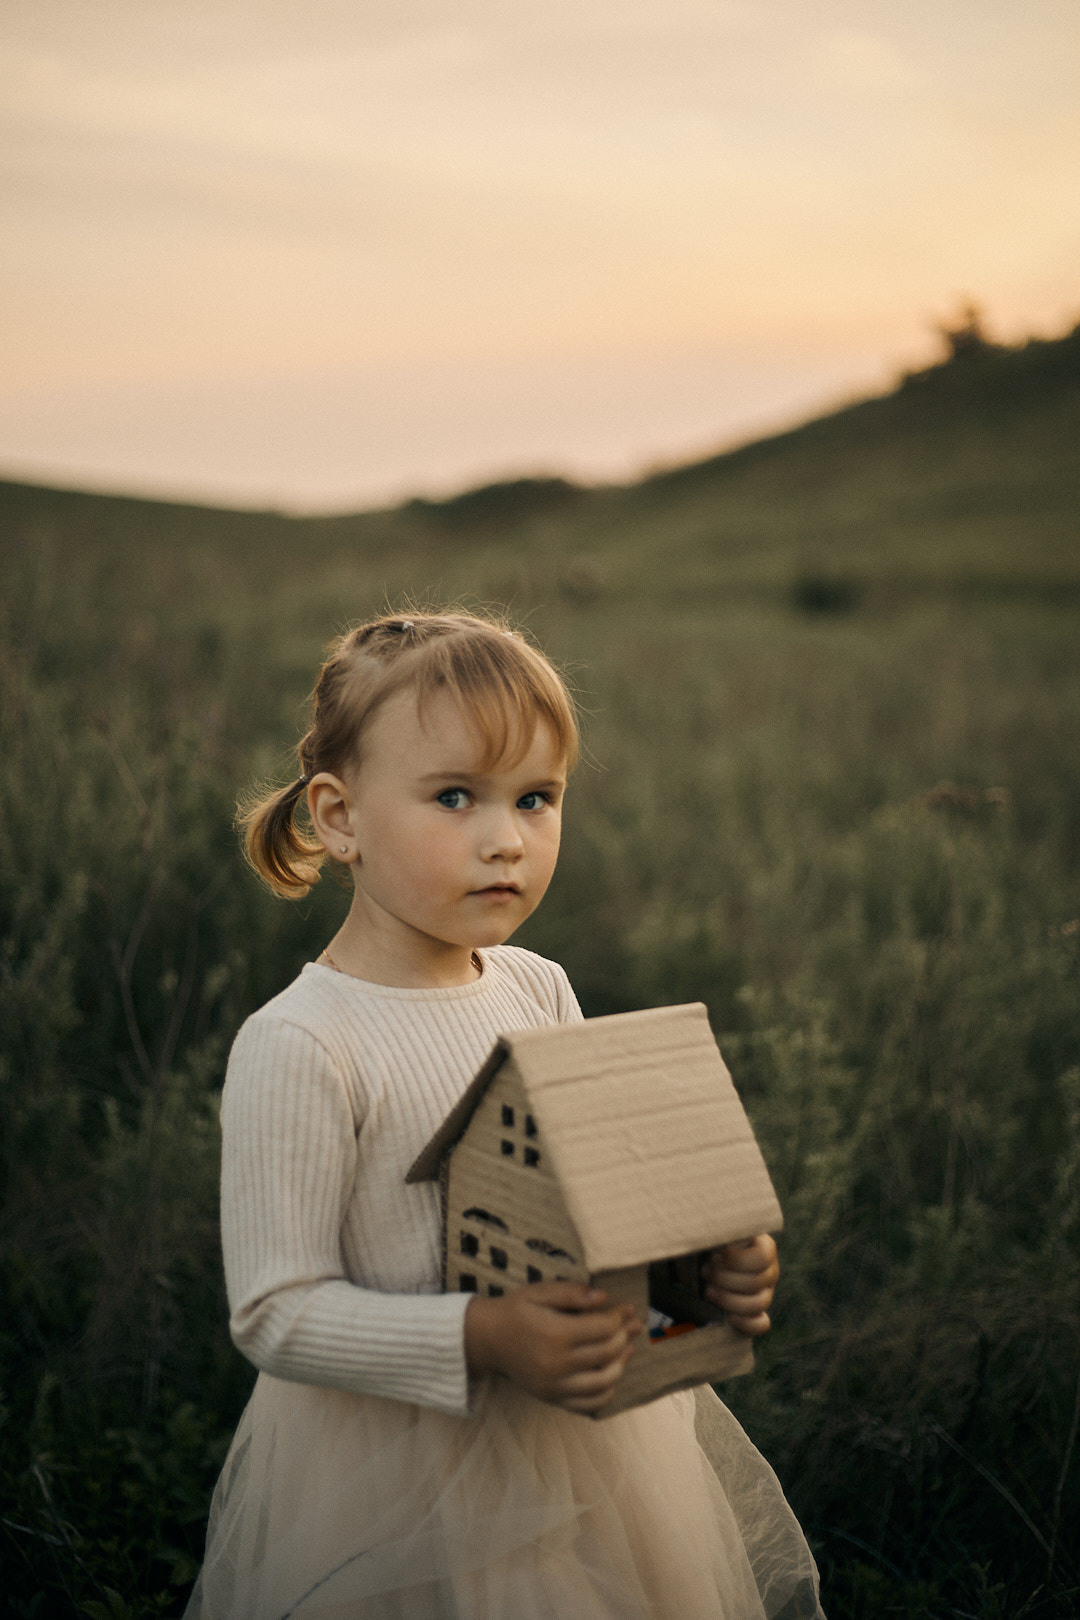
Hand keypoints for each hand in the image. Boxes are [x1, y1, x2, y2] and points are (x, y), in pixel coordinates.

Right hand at [465, 1282, 641, 1413]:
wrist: (487, 1339)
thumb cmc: (516, 1311)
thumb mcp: (540, 1292)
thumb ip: (572, 1293)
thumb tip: (604, 1297)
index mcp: (555, 1334)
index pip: (603, 1328)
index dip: (620, 1317)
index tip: (628, 1308)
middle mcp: (556, 1364)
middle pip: (606, 1353)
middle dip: (625, 1336)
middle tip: (634, 1324)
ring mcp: (554, 1386)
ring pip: (603, 1382)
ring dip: (621, 1364)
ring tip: (627, 1348)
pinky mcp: (552, 1398)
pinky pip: (589, 1404)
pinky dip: (606, 1393)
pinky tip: (611, 1375)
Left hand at [702, 1234, 778, 1336]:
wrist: (706, 1256)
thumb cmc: (711, 1239)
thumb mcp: (717, 1230)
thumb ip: (722, 1231)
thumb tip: (719, 1240)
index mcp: (765, 1247)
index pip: (761, 1258)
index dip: (736, 1260)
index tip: (714, 1255)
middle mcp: (770, 1270)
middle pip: (756, 1282)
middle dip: (724, 1279)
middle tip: (705, 1271)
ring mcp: (766, 1292)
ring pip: (759, 1303)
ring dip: (729, 1300)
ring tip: (708, 1290)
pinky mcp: (758, 1312)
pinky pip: (762, 1324)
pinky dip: (747, 1324)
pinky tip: (729, 1318)